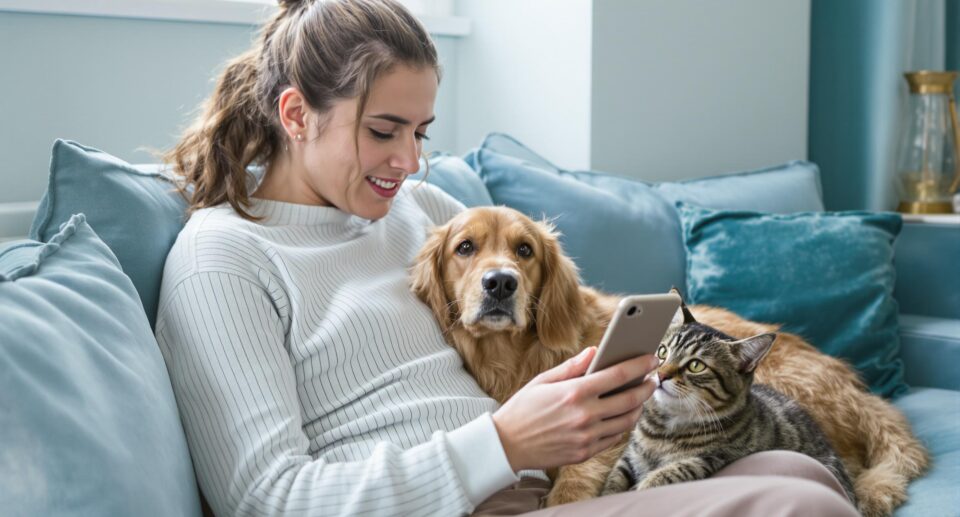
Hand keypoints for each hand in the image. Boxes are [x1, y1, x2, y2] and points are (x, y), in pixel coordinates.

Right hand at [492, 347, 658, 471]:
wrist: (507, 445)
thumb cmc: (523, 409)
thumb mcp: (542, 381)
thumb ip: (571, 367)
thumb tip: (595, 351)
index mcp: (574, 392)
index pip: (618, 375)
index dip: (640, 366)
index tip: (651, 359)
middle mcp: (585, 415)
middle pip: (630, 399)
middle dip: (647, 387)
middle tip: (653, 379)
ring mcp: (587, 436)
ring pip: (627, 421)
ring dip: (639, 407)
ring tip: (640, 397)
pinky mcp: (585, 452)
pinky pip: (615, 438)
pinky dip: (623, 425)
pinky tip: (623, 416)